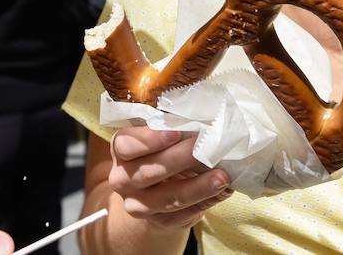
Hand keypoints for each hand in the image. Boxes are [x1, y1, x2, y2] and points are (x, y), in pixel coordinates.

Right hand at [108, 125, 232, 228]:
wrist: (154, 191)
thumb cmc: (160, 151)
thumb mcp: (158, 136)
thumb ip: (171, 127)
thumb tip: (200, 120)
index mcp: (121, 150)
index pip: (126, 145)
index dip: (149, 139)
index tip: (175, 132)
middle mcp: (122, 179)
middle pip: (148, 172)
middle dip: (179, 160)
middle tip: (205, 148)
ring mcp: (137, 203)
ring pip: (167, 198)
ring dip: (197, 187)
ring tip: (221, 177)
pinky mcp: (157, 221)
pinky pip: (181, 214)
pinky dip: (204, 202)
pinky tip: (221, 192)